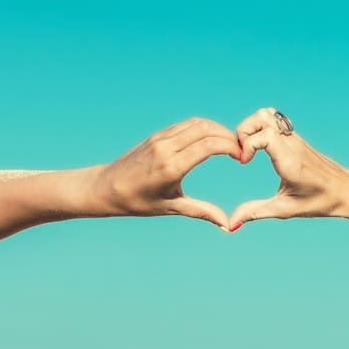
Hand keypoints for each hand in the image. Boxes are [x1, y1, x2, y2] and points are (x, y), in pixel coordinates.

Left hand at [92, 118, 240, 227]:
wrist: (106, 187)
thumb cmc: (138, 202)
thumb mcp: (171, 207)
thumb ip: (202, 212)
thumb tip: (227, 225)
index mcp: (171, 167)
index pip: (208, 146)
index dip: (230, 147)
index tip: (242, 157)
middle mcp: (166, 148)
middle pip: (206, 129)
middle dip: (228, 136)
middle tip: (240, 149)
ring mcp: (161, 139)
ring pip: (197, 123)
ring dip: (217, 129)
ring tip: (229, 144)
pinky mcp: (157, 135)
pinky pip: (186, 125)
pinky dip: (203, 128)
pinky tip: (212, 140)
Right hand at [227, 107, 348, 229]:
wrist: (346, 191)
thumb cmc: (320, 201)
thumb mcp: (284, 210)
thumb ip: (255, 212)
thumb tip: (231, 224)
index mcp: (290, 160)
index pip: (264, 135)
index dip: (247, 145)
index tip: (244, 163)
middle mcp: (292, 144)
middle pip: (262, 116)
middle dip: (244, 130)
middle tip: (242, 152)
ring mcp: (295, 138)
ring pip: (268, 114)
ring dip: (252, 127)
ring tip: (249, 148)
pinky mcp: (296, 138)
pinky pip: (274, 121)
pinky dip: (260, 129)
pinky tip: (260, 150)